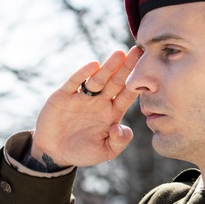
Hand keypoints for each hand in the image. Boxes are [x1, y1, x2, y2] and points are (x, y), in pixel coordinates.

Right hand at [30, 47, 143, 167]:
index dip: (137, 83)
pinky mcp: (64, 95)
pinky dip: (83, 73)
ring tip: (120, 53)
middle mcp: (99, 102)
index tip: (149, 70)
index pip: (127, 95)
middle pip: (116, 82)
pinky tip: (94, 64)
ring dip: (109, 66)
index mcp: (112, 113)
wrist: (54, 152)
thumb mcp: (105, 152)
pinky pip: (75, 82)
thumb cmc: (83, 152)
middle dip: (127, 67)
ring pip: (98, 79)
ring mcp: (82, 97)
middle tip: (138, 51)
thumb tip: (122, 129)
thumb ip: (119, 142)